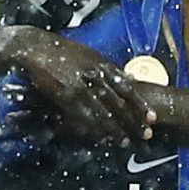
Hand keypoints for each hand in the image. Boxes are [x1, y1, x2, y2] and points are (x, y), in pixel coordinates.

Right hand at [14, 30, 152, 143]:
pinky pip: (84, 116)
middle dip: (134, 121)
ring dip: (116, 129)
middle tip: (146, 135)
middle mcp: (95, 76)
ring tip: (125, 142)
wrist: (36, 48)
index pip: (127, 87)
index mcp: (101, 64)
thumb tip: (128, 77)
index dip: (140, 104)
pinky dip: (94, 129)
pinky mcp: (67, 96)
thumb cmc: (62, 51)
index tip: (152, 118)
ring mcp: (81, 87)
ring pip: (104, 112)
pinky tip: (101, 138)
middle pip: (119, 103)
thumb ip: (108, 68)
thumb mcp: (89, 54)